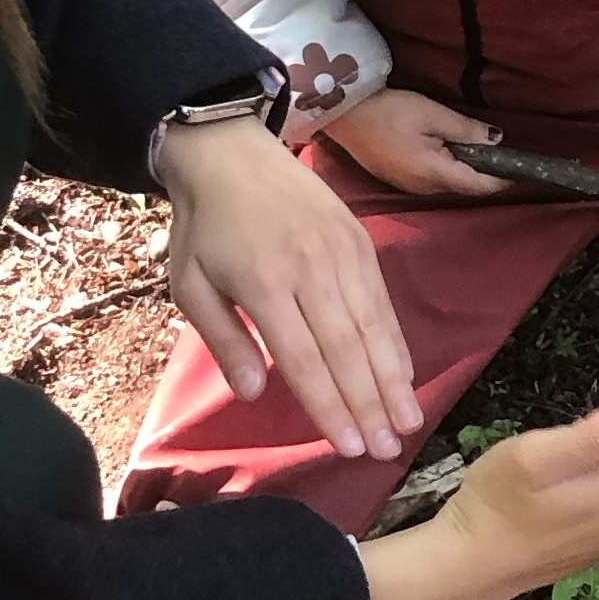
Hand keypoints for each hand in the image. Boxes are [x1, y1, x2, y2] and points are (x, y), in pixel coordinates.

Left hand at [157, 117, 421, 464]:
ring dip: (394, 382)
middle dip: (370, 405)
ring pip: (374, 329)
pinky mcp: (361, 242)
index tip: (348, 447)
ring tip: (408, 424)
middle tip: (387, 450)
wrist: (230, 150)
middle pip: (347, 350)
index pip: (303, 358)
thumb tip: (255, 393)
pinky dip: (396, 343)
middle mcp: (311, 269)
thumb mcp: (190, 285)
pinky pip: (383, 303)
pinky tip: (406, 376)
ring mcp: (343, 253)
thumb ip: (223, 340)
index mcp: (263, 282)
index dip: (328, 406)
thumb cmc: (204, 227)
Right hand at [320, 86, 511, 201]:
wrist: (342, 113)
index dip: (501, 181)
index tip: (521, 174)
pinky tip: (448, 154)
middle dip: (485, 176)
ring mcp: (408, 187)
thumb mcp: (431, 113)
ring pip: (447, 185)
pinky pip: (431, 181)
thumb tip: (496, 139)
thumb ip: (466, 130)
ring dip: (464, 173)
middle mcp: (423, 188)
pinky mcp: (397, 179)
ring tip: (479, 154)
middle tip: (503, 158)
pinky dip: (446, 170)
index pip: (478, 186)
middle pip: (464, 188)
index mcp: (434, 173)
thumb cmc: (388, 110)